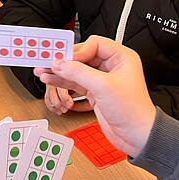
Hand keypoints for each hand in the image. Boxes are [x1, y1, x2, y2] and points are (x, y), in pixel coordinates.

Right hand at [34, 35, 155, 156]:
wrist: (137, 136)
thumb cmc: (132, 110)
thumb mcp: (103, 87)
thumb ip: (79, 73)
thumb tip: (60, 63)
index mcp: (121, 57)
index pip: (95, 44)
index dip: (79, 50)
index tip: (65, 60)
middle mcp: (112, 65)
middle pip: (83, 55)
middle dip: (65, 60)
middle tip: (47, 60)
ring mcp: (102, 79)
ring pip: (77, 69)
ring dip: (60, 71)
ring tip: (42, 70)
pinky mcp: (95, 92)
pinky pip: (75, 82)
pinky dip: (63, 81)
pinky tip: (49, 79)